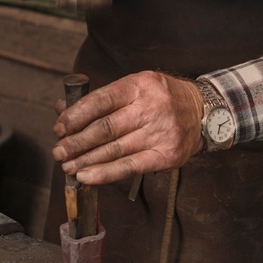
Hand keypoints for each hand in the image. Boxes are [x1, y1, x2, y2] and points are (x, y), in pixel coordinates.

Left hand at [52, 71, 204, 184]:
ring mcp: (160, 133)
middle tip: (59, 151)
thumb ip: (101, 99)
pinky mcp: (166, 155)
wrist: (203, 112)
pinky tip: (87, 177)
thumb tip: (62, 109)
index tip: (59, 127)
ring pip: (114, 150)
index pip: (101, 100)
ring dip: (86, 160)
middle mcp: (150, 108)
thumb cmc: (162, 98)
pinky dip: (105, 173)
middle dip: (77, 142)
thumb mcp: (135, 87)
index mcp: (140, 85)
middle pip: (105, 128)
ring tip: (68, 166)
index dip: (76, 116)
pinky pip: (129, 167)